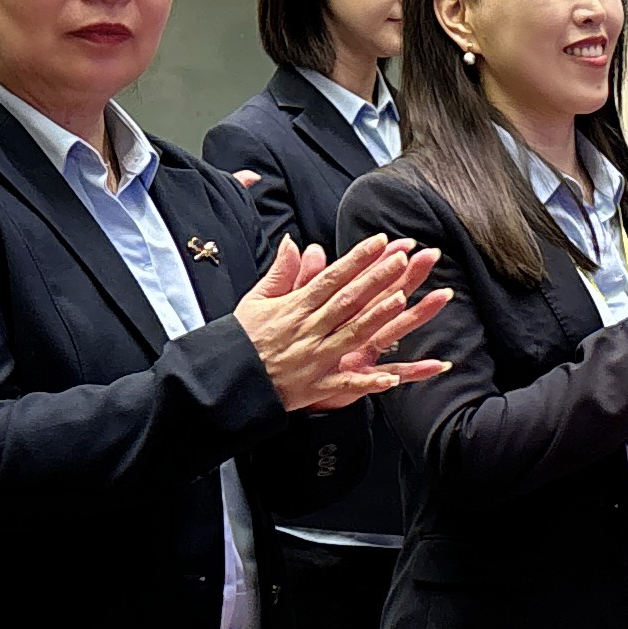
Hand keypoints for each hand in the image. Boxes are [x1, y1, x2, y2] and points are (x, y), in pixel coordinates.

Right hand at [234, 234, 450, 413]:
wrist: (225, 379)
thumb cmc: (242, 339)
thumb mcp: (256, 300)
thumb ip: (280, 273)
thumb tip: (292, 242)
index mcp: (296, 307)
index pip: (332, 277)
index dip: (357, 258)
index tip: (380, 241)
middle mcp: (308, 329)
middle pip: (347, 300)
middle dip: (375, 279)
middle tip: (402, 260)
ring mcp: (314, 358)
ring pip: (350, 334)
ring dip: (376, 318)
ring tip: (401, 300)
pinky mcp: (315, 387)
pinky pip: (344, 385)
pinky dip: (366, 383)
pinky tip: (390, 380)